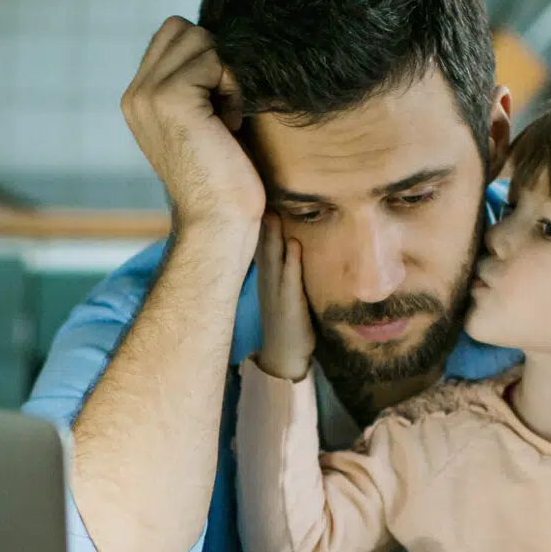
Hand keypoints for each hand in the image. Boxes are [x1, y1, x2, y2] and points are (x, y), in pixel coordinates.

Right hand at [120, 17, 265, 238]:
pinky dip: (232, 88)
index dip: (204, 59)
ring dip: (225, 74)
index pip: (172, 35)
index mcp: (137, 98)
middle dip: (215, 60)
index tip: (215, 105)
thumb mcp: (200, 119)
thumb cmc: (221, 175)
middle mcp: (134, 93)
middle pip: (184, 29)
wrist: (218, 219)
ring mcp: (147, 93)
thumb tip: (215, 36)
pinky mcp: (169, 96)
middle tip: (223, 108)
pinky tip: (229, 124)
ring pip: (201, 40)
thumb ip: (192, 80)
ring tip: (225, 117)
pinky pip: (214, 60)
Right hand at [255, 214, 314, 381]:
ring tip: (272, 212)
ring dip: (273, 236)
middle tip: (258, 195)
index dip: (258, 224)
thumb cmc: (287, 323)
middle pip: (263, 247)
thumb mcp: (281, 292)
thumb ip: (284, 269)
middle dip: (262, 222)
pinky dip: (292, 261)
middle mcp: (268, 281)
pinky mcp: (290, 304)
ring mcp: (277, 292)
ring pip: (273, 258)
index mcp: (266, 277)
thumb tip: (290, 246)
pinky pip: (291, 279)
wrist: (284, 356)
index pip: (260, 246)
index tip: (255, 200)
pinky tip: (294, 244)